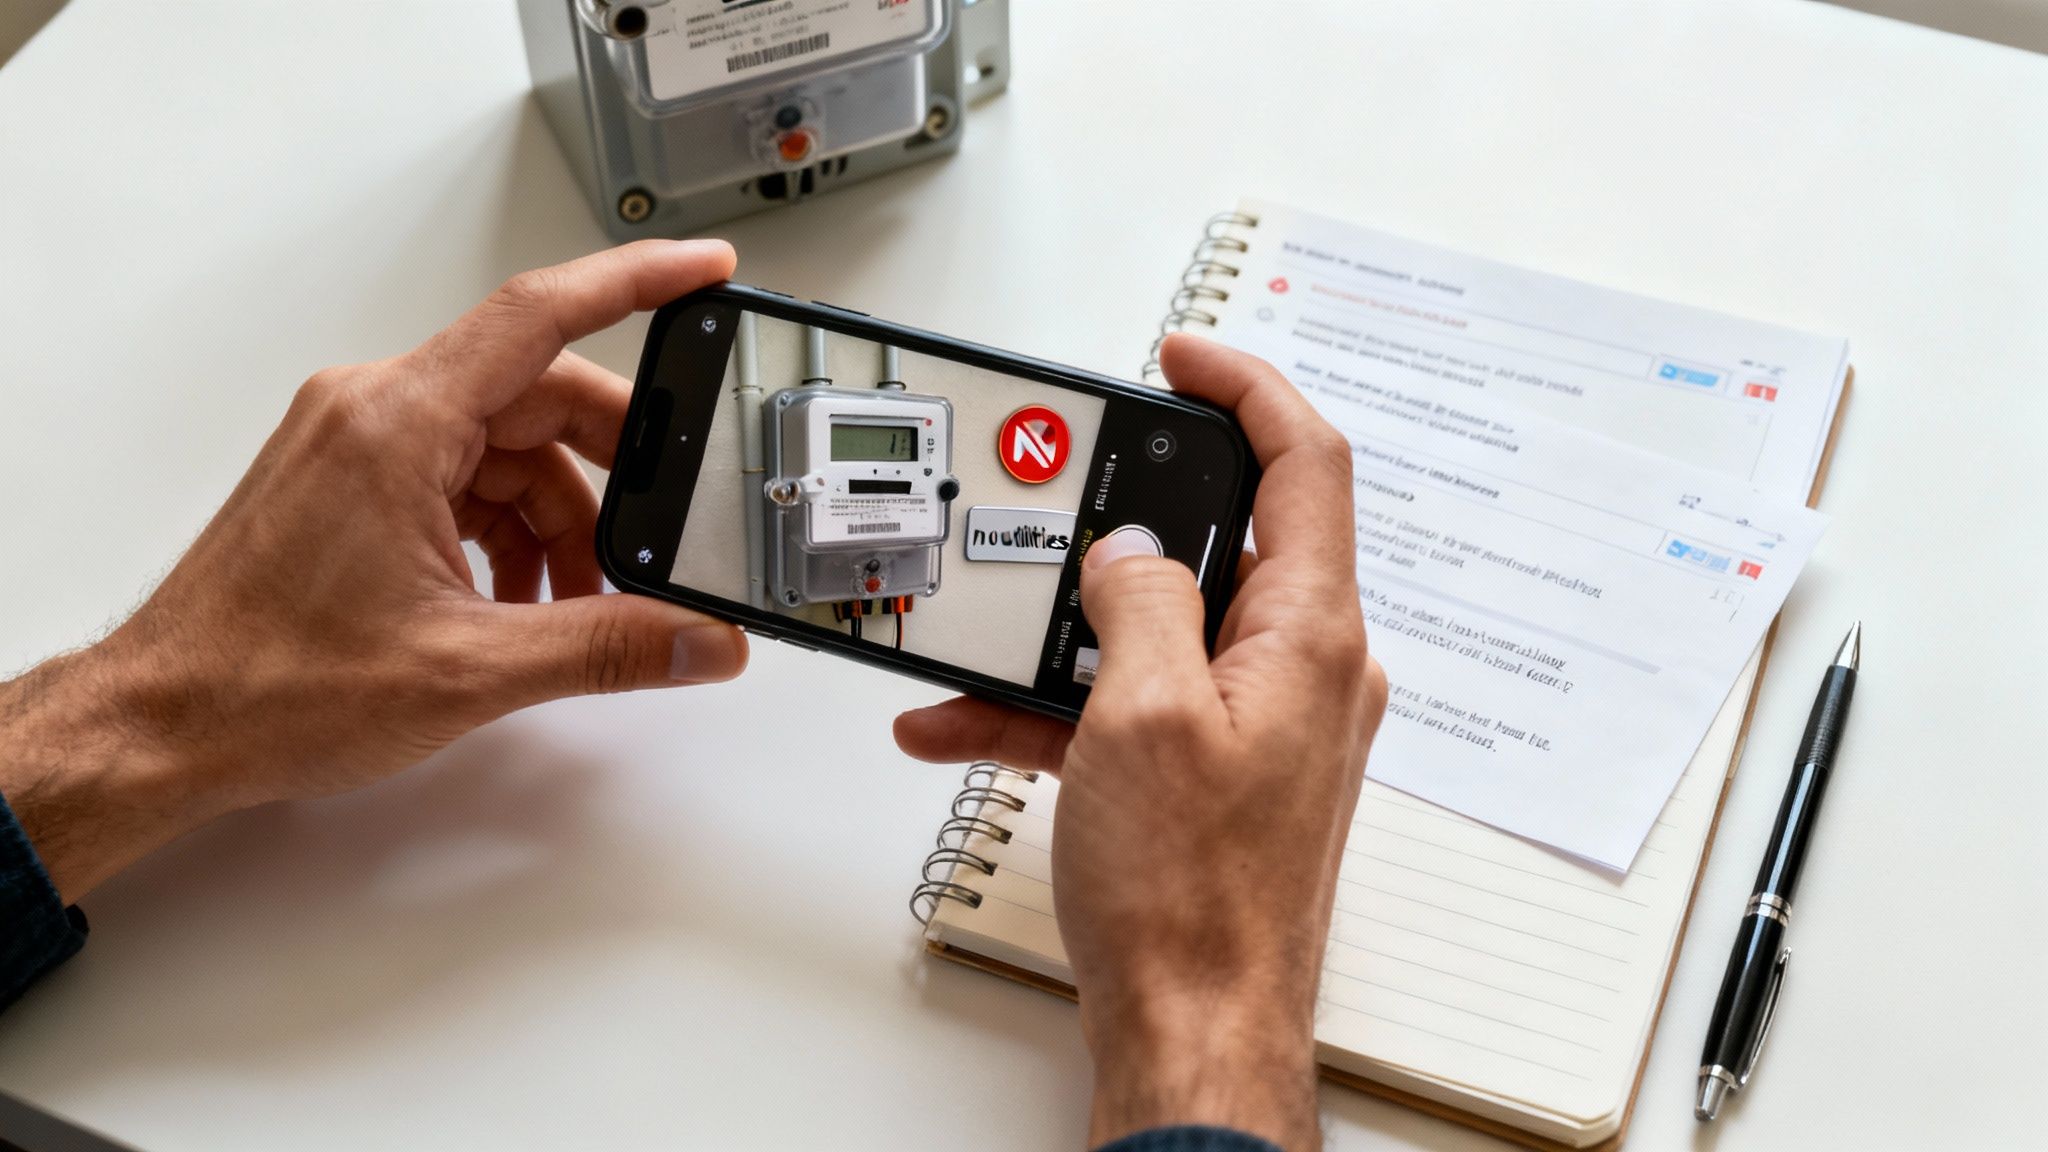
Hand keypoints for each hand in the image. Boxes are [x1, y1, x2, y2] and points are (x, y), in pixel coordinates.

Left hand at [0, 241, 747, 903]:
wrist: (163, 726)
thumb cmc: (265, 684)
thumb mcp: (471, 670)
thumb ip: (607, 646)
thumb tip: (699, 639)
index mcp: (397, 421)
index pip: (539, 315)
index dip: (635, 282)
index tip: (700, 272)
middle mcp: (372, 410)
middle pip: (537, 396)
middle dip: (610, 472)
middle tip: (663, 531)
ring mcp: (357, 442)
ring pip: (504, 447)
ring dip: (558, 520)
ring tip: (579, 605)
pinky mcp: (350, 480)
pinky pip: (462, 477)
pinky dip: (509, 531)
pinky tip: (523, 601)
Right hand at [895, 333, 1387, 1149]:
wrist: (1196, 1030)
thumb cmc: (1194, 901)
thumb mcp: (1141, 716)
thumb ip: (1135, 601)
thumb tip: (1124, 552)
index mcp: (1310, 635)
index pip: (1306, 461)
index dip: (1248, 386)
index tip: (1184, 355)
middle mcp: (1303, 670)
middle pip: (1224, 539)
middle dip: (1121, 523)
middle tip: (1056, 503)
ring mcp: (1263, 722)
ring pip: (1159, 628)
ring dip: (1064, 634)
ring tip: (978, 644)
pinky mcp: (1218, 772)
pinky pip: (1138, 704)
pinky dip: (1060, 706)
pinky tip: (969, 724)